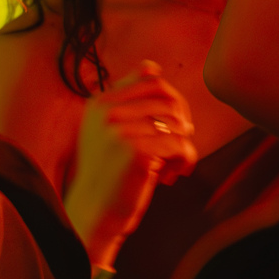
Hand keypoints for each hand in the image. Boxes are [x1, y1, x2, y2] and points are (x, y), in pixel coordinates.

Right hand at [63, 61, 197, 267]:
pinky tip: (171, 176)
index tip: (169, 125)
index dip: (170, 100)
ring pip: (177, 124)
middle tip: (179, 144)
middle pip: (168, 97)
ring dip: (182, 146)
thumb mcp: (109, 130)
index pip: (150, 78)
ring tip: (170, 166)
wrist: (94, 212)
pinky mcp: (136, 150)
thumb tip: (152, 66)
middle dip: (181, 120)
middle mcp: (106, 111)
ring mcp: (120, 129)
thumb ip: (128, 100)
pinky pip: (180, 146)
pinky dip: (184, 161)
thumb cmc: (109, 174)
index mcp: (99, 103)